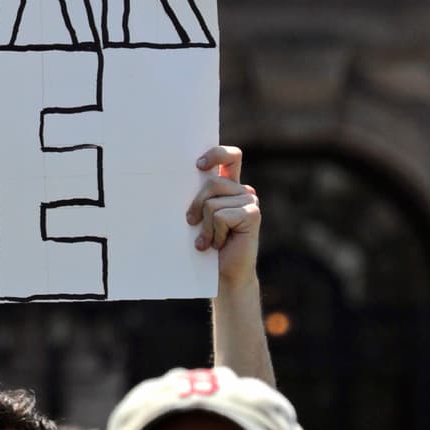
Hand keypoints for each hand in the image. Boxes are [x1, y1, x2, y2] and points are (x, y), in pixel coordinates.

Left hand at [187, 145, 259, 284]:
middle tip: (191, 222)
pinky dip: (215, 234)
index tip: (198, 165)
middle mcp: (242, 190)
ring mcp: (250, 201)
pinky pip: (220, 216)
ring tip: (209, 241)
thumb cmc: (208, 245)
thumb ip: (200, 197)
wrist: (225, 275)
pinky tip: (219, 245)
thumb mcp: (200, 216)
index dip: (216, 154)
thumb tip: (176, 179)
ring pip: (213, 203)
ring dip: (206, 226)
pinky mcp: (253, 214)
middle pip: (212, 183)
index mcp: (230, 187)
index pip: (230, 157)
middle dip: (196, 204)